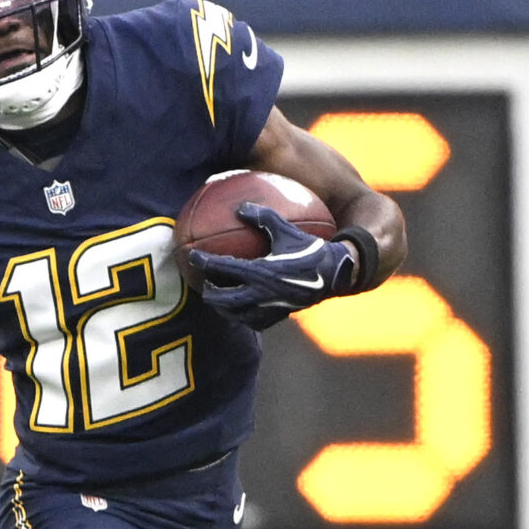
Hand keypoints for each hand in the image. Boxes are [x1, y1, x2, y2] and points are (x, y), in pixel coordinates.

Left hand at [191, 203, 359, 330]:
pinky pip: (253, 322)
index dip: (204, 262)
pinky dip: (241, 316)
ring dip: (223, 307)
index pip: (223, 267)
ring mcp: (270, 308)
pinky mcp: (279, 316)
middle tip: (202, 282)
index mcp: (262, 271)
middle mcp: (262, 293)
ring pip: (236, 314)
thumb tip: (240, 207)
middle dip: (209, 292)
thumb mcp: (288, 230)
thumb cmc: (312, 248)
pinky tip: (239, 309)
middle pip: (223, 299)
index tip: (190, 255)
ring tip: (217, 297)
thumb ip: (264, 218)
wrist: (337, 274)